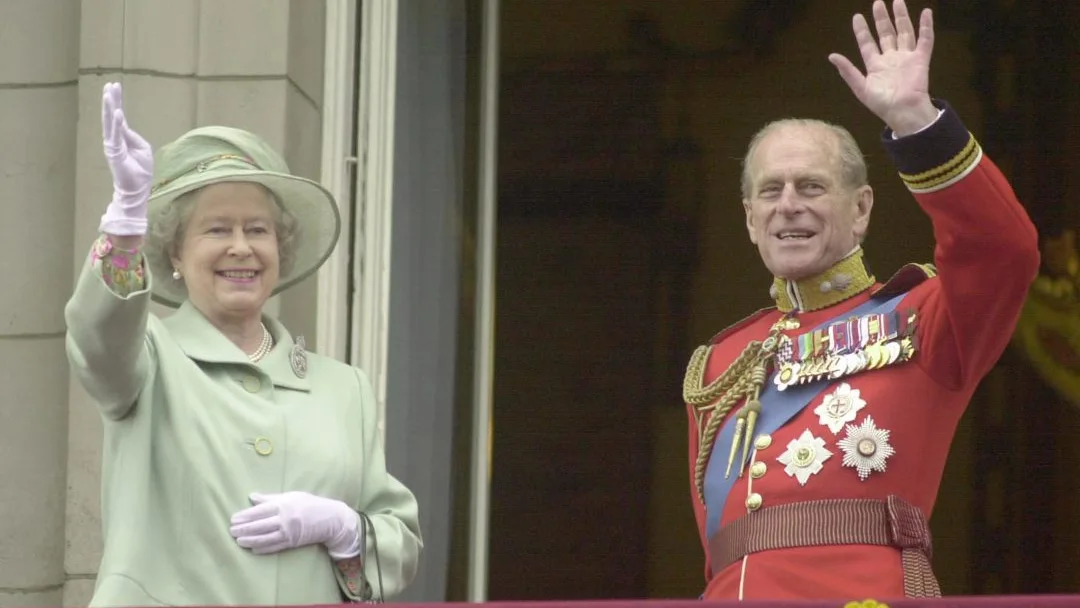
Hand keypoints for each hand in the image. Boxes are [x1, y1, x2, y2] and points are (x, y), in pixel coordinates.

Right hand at [99, 82, 153, 235]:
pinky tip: (118, 113)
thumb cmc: (140, 170)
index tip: (114, 85)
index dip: (117, 101)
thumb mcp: (142, 149)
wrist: (136, 190)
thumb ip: (133, 136)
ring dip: (110, 108)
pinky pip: (116, 136)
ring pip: (110, 123)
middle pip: (112, 115)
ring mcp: (114, 146)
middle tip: (109, 84)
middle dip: (111, 100)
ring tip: (109, 94)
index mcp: (122, 137)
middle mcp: (115, 139)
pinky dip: (117, 125)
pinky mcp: (116, 153)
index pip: (118, 116)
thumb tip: (124, 125)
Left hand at [229, 491, 360, 558]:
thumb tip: (252, 497)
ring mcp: (288, 532)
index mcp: (283, 505)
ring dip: (249, 540)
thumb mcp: (291, 496)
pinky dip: (262, 548)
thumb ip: (270, 498)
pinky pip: (274, 547)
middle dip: (244, 529)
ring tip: (238, 541)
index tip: (233, 519)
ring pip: (264, 538)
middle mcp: (284, 519)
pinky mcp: (292, 542)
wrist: (330, 518)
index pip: (259, 511)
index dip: (245, 516)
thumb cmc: (309, 504)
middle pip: (259, 525)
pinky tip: (253, 549)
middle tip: (231, 531)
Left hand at [828, 0, 938, 135]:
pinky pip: (925, 40)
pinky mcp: (921, 59)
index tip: (857, 17)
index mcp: (875, 65)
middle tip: (878, 3)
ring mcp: (906, 57)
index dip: (862, 31)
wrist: (902, 111)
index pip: (867, 43)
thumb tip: (832, 56)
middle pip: (886, 34)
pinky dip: (926, 26)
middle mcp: (891, 58)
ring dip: (901, 17)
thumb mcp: (860, 87)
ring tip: (897, 1)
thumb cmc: (881, 102)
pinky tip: (926, 12)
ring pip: (904, 32)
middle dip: (882, 19)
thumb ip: (848, 71)